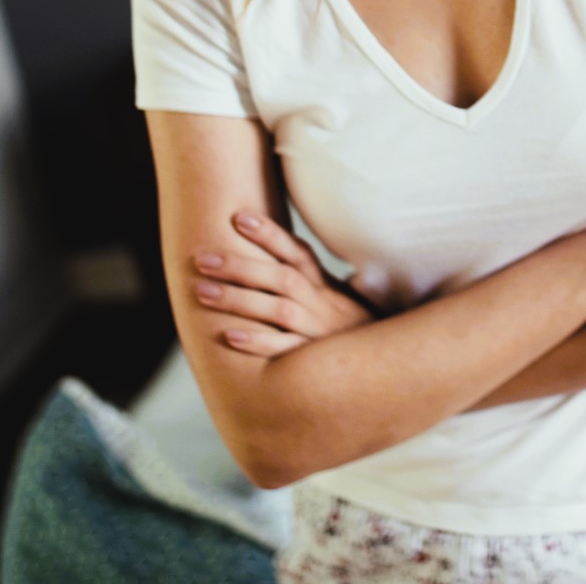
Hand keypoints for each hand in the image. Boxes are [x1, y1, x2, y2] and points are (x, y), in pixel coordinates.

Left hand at [193, 211, 380, 358]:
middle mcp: (321, 304)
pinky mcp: (313, 360)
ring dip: (239, 300)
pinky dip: (259, 343)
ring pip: (278, 309)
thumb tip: (268, 254)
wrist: (383, 367)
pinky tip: (230, 336)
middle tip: (201, 258)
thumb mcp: (334, 300)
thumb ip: (306, 280)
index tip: (239, 217)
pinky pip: (285, 350)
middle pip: (281, 277)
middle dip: (240, 266)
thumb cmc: (347, 330)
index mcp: (324, 287)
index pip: (298, 252)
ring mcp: (317, 331)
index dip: (270, 234)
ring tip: (202, 292)